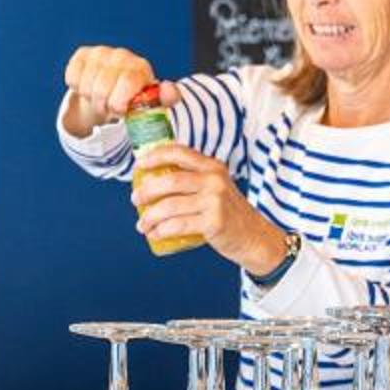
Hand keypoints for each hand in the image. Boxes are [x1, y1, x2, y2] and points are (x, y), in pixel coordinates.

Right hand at [61, 46, 157, 137]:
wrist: (113, 90)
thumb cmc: (134, 98)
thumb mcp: (152, 102)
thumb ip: (166, 97)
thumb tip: (169, 90)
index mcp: (140, 68)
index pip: (126, 82)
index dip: (119, 102)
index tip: (119, 111)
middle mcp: (121, 55)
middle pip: (101, 88)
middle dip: (103, 106)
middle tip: (108, 108)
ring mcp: (101, 52)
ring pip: (85, 86)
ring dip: (91, 100)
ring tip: (100, 100)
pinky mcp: (82, 54)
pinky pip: (72, 78)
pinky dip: (78, 90)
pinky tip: (89, 87)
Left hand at [132, 143, 285, 274]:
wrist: (253, 236)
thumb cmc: (228, 212)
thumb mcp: (215, 187)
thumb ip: (193, 179)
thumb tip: (153, 178)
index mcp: (212, 167)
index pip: (179, 152)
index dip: (155, 156)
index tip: (139, 165)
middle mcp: (214, 180)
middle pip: (170, 180)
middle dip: (146, 190)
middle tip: (135, 199)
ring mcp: (215, 201)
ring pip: (169, 206)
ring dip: (149, 216)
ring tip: (142, 224)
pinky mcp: (213, 223)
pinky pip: (177, 226)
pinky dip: (160, 230)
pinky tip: (154, 234)